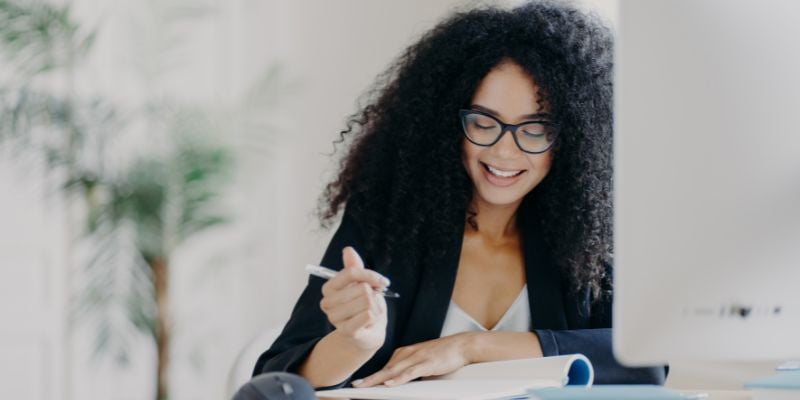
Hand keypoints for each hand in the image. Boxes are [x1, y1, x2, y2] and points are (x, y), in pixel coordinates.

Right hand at [319, 246, 388, 351]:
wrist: (368, 332)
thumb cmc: (363, 305)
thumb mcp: (360, 284)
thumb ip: (354, 267)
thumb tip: (348, 249)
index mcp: (328, 288)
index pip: (351, 273)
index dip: (370, 275)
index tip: (381, 281)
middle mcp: (327, 303)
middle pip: (362, 288)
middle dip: (374, 294)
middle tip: (373, 302)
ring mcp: (335, 319)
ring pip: (367, 301)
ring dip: (376, 307)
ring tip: (370, 312)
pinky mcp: (347, 331)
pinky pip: (368, 315)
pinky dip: (375, 317)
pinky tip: (370, 322)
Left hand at [353, 333, 475, 387]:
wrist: (462, 345)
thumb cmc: (443, 354)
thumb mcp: (422, 362)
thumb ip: (410, 370)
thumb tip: (398, 382)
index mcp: (405, 353)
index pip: (385, 367)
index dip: (372, 376)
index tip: (359, 383)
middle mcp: (408, 354)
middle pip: (385, 369)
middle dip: (369, 379)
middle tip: (355, 386)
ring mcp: (417, 358)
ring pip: (393, 371)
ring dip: (378, 379)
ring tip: (364, 386)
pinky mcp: (427, 363)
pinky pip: (410, 372)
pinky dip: (399, 378)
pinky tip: (389, 384)